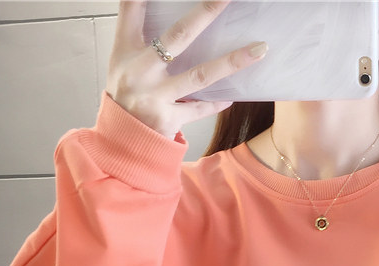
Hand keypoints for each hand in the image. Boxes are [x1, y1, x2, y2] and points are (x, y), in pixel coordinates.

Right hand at [106, 0, 267, 138]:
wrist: (120, 140)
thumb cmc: (125, 95)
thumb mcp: (123, 61)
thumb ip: (141, 35)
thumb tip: (182, 21)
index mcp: (126, 50)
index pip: (132, 6)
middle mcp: (140, 70)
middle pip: (178, 35)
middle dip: (206, 12)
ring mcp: (155, 96)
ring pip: (200, 74)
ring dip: (232, 61)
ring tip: (259, 49)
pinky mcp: (168, 120)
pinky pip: (199, 108)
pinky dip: (216, 102)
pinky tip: (232, 96)